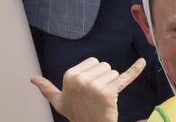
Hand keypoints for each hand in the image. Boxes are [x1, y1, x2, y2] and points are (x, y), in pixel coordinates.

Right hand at [31, 57, 145, 121]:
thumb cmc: (77, 114)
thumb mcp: (59, 102)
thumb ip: (47, 89)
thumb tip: (32, 79)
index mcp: (69, 75)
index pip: (93, 62)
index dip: (93, 75)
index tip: (88, 90)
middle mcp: (81, 78)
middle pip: (104, 65)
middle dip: (104, 78)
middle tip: (97, 96)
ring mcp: (95, 85)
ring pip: (114, 73)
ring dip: (112, 85)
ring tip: (104, 99)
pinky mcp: (110, 92)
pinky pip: (125, 78)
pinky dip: (135, 69)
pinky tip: (143, 61)